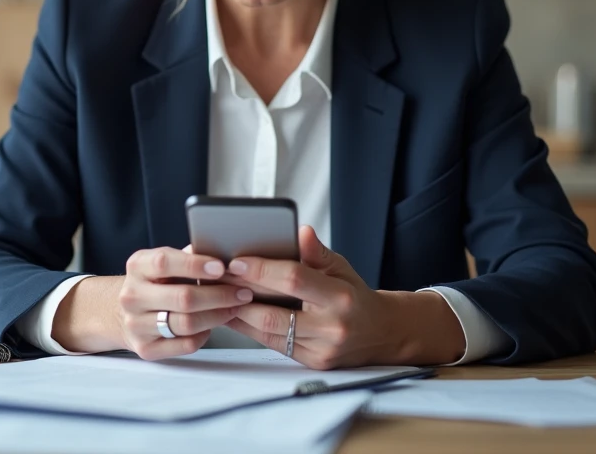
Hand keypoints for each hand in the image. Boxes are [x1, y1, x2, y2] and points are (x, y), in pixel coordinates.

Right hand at [117, 246, 253, 359]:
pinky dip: (204, 334)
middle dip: (219, 295)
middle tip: (242, 292)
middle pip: (183, 298)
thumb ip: (189, 257)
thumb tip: (225, 254)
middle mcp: (132, 296)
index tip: (222, 267)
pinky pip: (186, 344)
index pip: (165, 263)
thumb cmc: (155, 283)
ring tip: (234, 307)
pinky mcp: (146, 349)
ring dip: (218, 316)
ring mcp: (137, 325)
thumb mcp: (164, 262)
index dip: (195, 265)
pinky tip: (211, 324)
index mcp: (137, 267)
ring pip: (187, 324)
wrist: (123, 312)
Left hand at [224, 226, 465, 369]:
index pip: (294, 279)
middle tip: (215, 278)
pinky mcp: (311, 363)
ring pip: (268, 332)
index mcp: (340, 297)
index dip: (261, 270)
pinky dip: (249, 328)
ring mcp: (321, 350)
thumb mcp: (342, 267)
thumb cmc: (354, 294)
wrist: (380, 333)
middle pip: (274, 312)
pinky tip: (233, 313)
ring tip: (217, 295)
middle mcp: (331, 327)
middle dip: (240, 294)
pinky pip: (272, 344)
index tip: (235, 261)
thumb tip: (300, 231)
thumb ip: (317, 252)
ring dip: (237, 314)